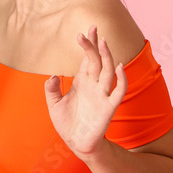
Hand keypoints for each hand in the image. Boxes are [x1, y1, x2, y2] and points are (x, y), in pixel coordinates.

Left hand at [44, 25, 127, 159]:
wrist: (76, 143)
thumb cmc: (66, 123)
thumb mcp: (54, 104)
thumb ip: (51, 90)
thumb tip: (52, 76)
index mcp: (82, 81)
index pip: (87, 59)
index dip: (89, 44)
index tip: (88, 29)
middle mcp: (93, 85)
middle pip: (96, 60)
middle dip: (94, 46)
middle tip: (91, 30)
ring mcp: (102, 95)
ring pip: (107, 71)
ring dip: (106, 56)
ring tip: (103, 42)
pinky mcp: (108, 108)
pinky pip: (118, 91)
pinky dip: (121, 79)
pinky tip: (118, 67)